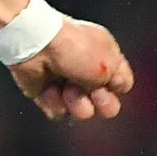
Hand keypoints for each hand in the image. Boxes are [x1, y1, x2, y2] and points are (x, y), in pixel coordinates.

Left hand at [7, 16, 134, 120]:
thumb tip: (116, 88)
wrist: (35, 43)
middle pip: (105, 104)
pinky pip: (58, 111)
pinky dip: (54, 102)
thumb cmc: (73, 46)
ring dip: (76, 104)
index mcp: (104, 57)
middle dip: (101, 103)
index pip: (121, 84)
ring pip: (82, 111)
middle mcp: (85, 70)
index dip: (117, 89)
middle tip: (91, 92)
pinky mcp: (45, 92)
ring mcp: (65, 82)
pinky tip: (50, 89)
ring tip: (67, 89)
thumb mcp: (109, 62)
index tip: (109, 84)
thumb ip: (120, 81)